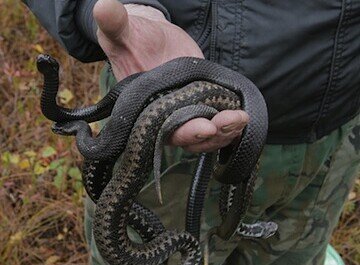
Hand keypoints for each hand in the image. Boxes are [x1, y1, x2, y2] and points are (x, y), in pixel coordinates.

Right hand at [93, 0, 248, 151]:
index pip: (164, 129)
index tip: (205, 127)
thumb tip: (103, 6)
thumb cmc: (133, 39)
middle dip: (211, 134)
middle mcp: (165, 119)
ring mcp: (184, 115)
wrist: (151, 42)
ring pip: (204, 137)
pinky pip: (214, 125)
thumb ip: (115, 25)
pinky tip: (242, 118)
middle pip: (188, 137)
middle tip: (232, 121)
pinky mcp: (200, 107)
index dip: (184, 131)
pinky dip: (228, 127)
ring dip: (225, 132)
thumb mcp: (122, 31)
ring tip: (242, 118)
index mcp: (146, 110)